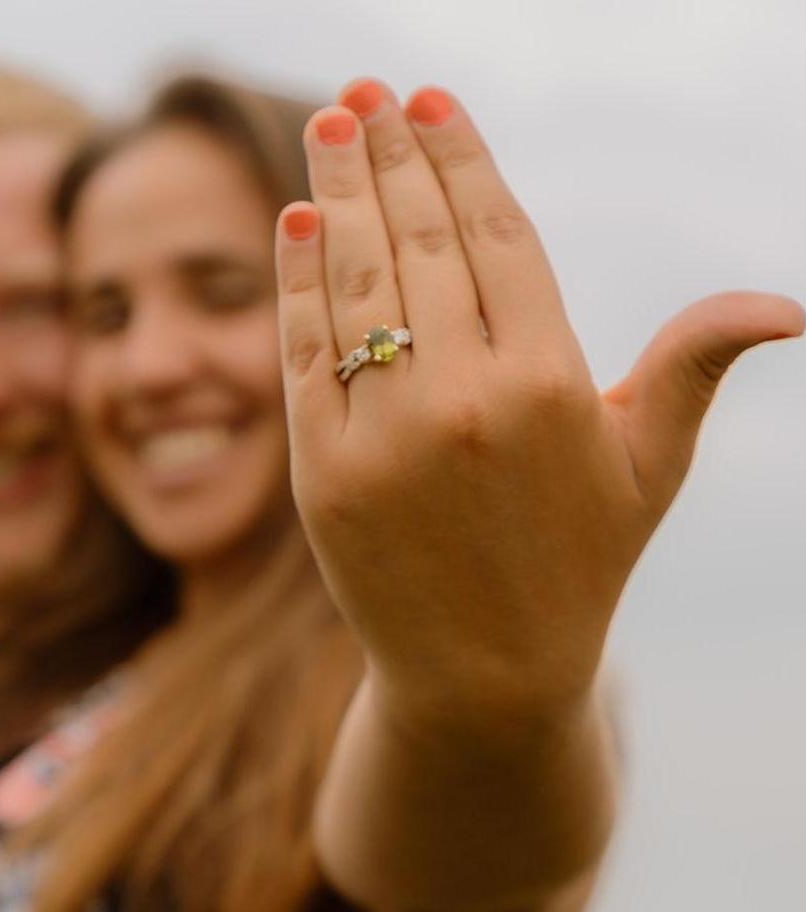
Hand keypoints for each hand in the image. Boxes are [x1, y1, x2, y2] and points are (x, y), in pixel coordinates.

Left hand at [275, 80, 803, 719]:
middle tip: (365, 95)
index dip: (461, 160)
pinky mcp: (320, 476)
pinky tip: (295, 224)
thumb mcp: (647, 470)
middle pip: (421, 243)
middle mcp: (464, 402)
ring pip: (357, 285)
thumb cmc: (574, 565)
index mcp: (550, 386)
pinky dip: (297, 284)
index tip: (431, 102)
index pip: (497, 238)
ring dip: (337, 195)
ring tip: (330, 130)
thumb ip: (694, 370)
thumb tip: (787, 304)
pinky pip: (303, 356)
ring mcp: (382, 438)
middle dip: (388, 156)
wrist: (482, 676)